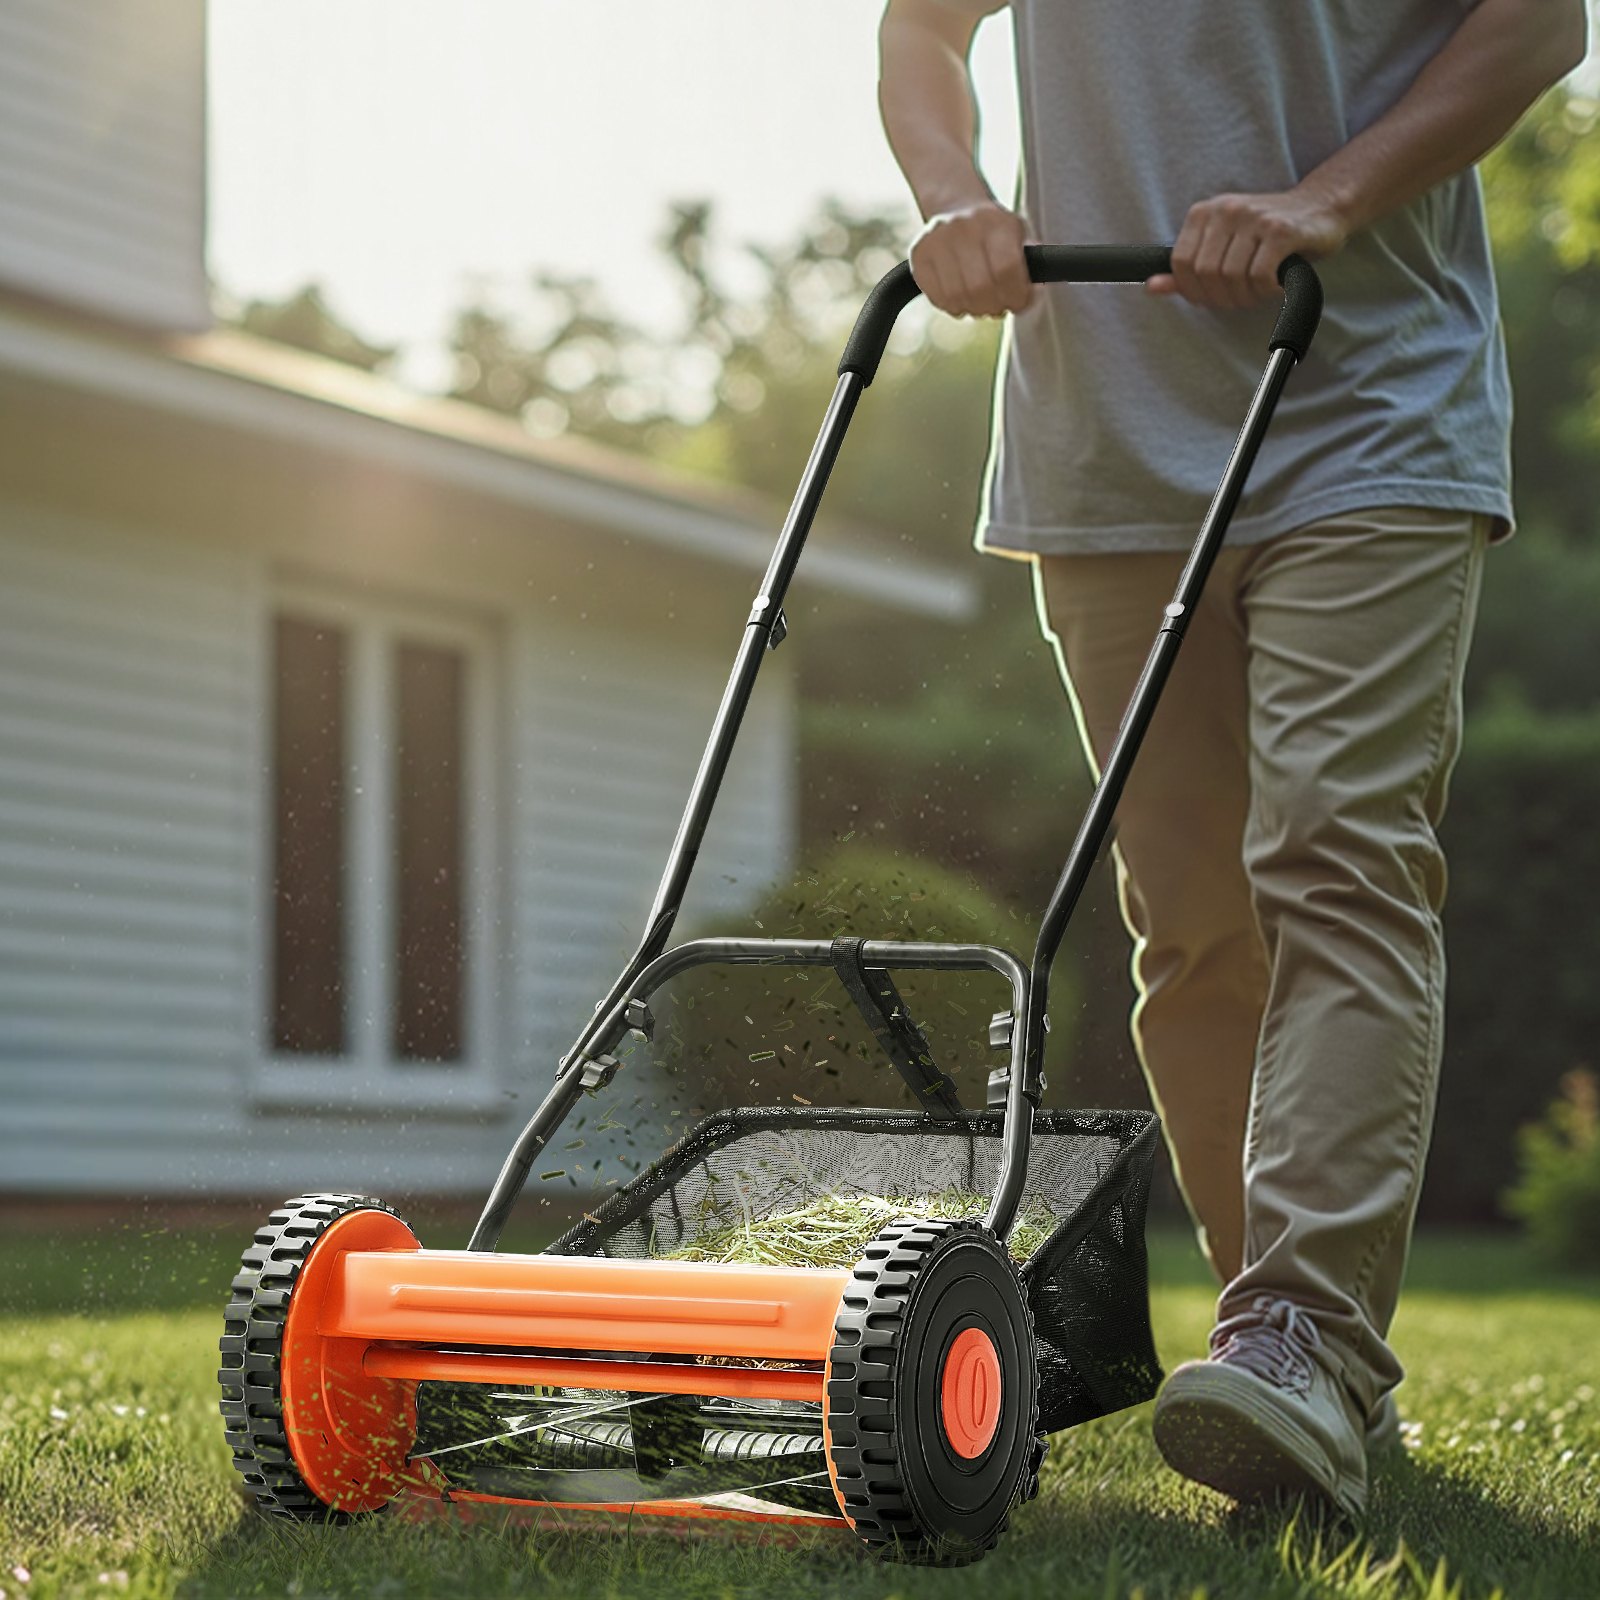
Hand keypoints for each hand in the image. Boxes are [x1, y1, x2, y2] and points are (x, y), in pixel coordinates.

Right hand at [909, 200, 1032, 317]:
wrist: (954, 205)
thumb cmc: (992, 229)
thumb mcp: (1018, 234)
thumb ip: (1031, 261)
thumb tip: (1036, 291)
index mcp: (994, 221)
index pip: (1007, 269)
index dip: (1016, 295)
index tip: (1018, 302)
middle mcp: (963, 227)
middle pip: (980, 287)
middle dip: (994, 306)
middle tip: (998, 306)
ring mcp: (936, 240)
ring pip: (957, 297)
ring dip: (973, 309)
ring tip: (980, 302)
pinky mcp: (919, 255)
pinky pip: (937, 297)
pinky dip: (952, 306)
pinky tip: (960, 298)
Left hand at [1146, 186, 1349, 308]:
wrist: (1321, 209)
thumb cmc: (1267, 235)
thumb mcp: (1222, 246)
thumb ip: (1187, 269)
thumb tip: (1152, 287)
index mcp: (1205, 213)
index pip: (1180, 264)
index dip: (1193, 291)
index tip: (1212, 297)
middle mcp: (1226, 210)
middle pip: (1205, 275)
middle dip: (1221, 298)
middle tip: (1241, 298)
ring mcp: (1254, 218)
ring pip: (1231, 278)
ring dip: (1246, 296)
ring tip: (1259, 291)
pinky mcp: (1281, 231)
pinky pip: (1259, 276)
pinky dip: (1266, 290)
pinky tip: (1275, 285)